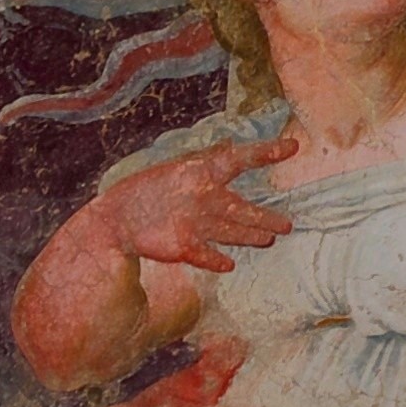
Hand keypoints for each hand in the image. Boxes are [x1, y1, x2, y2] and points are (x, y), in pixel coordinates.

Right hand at [102, 135, 295, 272]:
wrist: (113, 220)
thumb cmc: (146, 191)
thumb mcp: (174, 168)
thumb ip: (204, 159)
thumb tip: (228, 143)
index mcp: (199, 172)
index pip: (239, 158)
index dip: (266, 152)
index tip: (293, 148)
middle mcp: (202, 196)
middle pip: (244, 209)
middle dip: (267, 218)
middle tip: (288, 225)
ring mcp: (194, 223)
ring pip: (233, 233)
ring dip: (252, 237)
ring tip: (268, 240)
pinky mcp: (184, 246)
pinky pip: (209, 255)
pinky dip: (220, 260)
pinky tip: (229, 263)